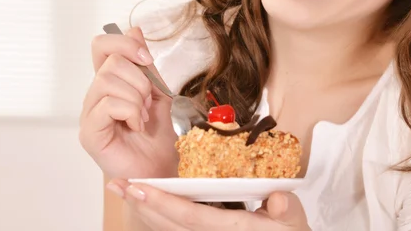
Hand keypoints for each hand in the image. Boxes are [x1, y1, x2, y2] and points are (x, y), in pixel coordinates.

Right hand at [79, 27, 177, 178]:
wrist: (159, 167)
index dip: (125, 44)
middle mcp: (95, 95)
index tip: (147, 60)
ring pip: (109, 80)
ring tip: (142, 116)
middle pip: (111, 61)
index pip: (102, 45)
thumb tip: (134, 28)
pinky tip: (136, 126)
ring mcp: (89, 113)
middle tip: (148, 103)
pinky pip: (109, 104)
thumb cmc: (156, 134)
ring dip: (137, 98)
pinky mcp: (89, 132)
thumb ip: (145, 64)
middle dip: (140, 80)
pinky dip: (131, 112)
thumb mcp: (158, 91)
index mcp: (110, 82)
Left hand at [107, 179, 311, 230]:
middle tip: (116, 184)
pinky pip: (176, 228)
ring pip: (168, 228)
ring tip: (123, 190)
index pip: (191, 216)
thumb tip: (278, 201)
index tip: (139, 188)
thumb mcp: (294, 220)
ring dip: (143, 210)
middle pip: (169, 224)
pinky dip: (157, 215)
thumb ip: (286, 209)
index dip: (163, 203)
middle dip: (141, 205)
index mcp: (231, 229)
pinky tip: (145, 203)